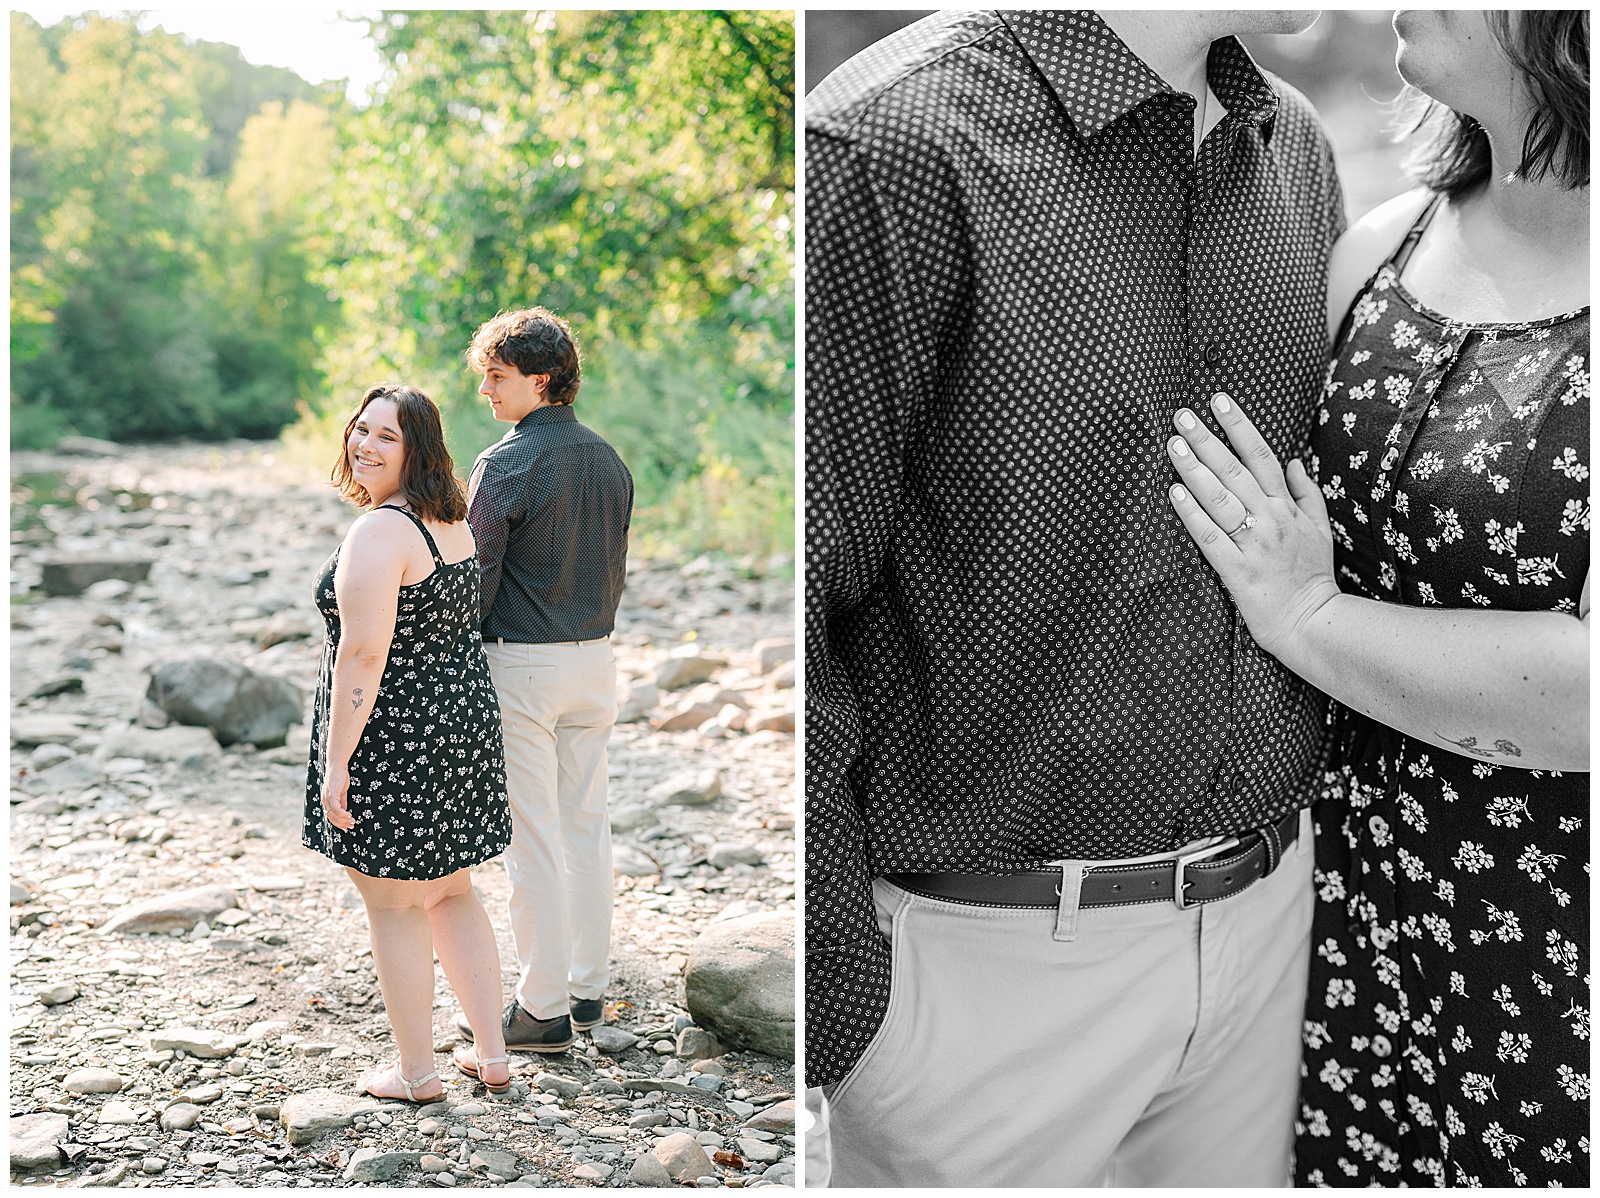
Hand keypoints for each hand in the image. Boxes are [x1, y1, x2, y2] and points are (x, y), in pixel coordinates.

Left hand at [321, 762, 355, 830]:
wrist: (337, 765)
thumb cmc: (340, 776)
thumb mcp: (341, 792)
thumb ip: (342, 801)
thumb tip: (345, 811)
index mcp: (326, 800)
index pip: (330, 815)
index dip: (339, 822)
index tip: (347, 826)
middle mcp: (324, 800)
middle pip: (331, 817)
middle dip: (341, 824)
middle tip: (351, 826)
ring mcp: (327, 798)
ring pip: (333, 814)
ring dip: (343, 820)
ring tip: (352, 821)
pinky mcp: (331, 794)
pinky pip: (336, 808)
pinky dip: (342, 813)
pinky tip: (349, 815)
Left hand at [1165, 391, 1341, 663]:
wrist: (1315, 622)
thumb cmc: (1313, 575)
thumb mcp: (1321, 529)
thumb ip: (1308, 493)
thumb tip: (1296, 460)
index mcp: (1286, 507)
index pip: (1260, 456)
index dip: (1238, 426)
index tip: (1218, 401)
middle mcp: (1270, 519)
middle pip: (1234, 471)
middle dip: (1207, 439)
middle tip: (1182, 414)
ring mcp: (1253, 543)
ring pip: (1221, 498)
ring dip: (1195, 470)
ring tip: (1174, 445)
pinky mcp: (1237, 570)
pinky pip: (1211, 538)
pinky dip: (1193, 514)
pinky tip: (1175, 493)